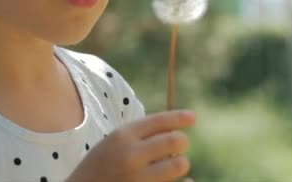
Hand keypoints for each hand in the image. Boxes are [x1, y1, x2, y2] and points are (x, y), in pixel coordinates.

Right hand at [66, 110, 195, 181]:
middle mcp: (131, 156)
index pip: (158, 121)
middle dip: (181, 142)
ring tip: (175, 165)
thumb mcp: (112, 145)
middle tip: (180, 145)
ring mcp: (138, 179)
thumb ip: (138, 136)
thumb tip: (175, 129)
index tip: (192, 117)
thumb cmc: (99, 169)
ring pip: (179, 165)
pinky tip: (185, 181)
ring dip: (181, 164)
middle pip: (174, 141)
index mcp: (122, 137)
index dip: (179, 117)